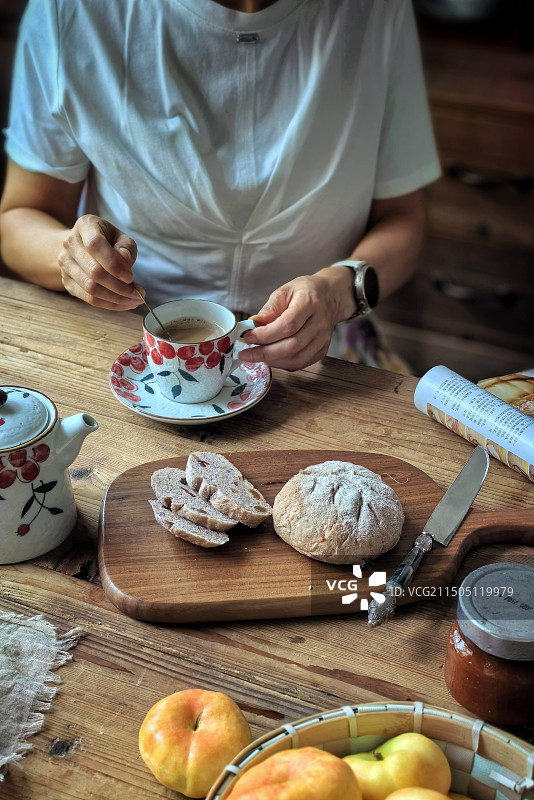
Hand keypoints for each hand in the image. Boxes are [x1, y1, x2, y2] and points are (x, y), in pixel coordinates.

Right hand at [59, 214, 142, 309]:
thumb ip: (126, 247)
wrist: (82, 246)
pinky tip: (123, 304)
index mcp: (85, 226)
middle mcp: (70, 244)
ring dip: (116, 299)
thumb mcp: (120, 237)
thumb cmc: (107, 240)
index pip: (95, 245)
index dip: (114, 264)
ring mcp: (66, 264)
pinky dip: (109, 304)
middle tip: (138, 294)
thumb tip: (125, 262)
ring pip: (91, 288)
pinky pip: (88, 298)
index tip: (131, 277)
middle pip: (94, 272)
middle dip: (120, 287)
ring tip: (134, 300)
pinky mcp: (67, 281)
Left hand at [238, 270, 353, 370]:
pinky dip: (282, 364)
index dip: (266, 334)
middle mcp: (319, 323)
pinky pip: (300, 363)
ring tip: (255, 356)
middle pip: (292, 345)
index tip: (248, 337)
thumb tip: (254, 324)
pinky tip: (271, 358)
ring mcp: (322, 339)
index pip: (288, 324)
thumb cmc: (306, 292)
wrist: (331, 298)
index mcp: (309, 303)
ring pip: (296, 358)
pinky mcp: (322, 350)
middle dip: (265, 353)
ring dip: (272, 361)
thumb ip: (270, 308)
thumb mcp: (285, 291)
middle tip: (246, 354)